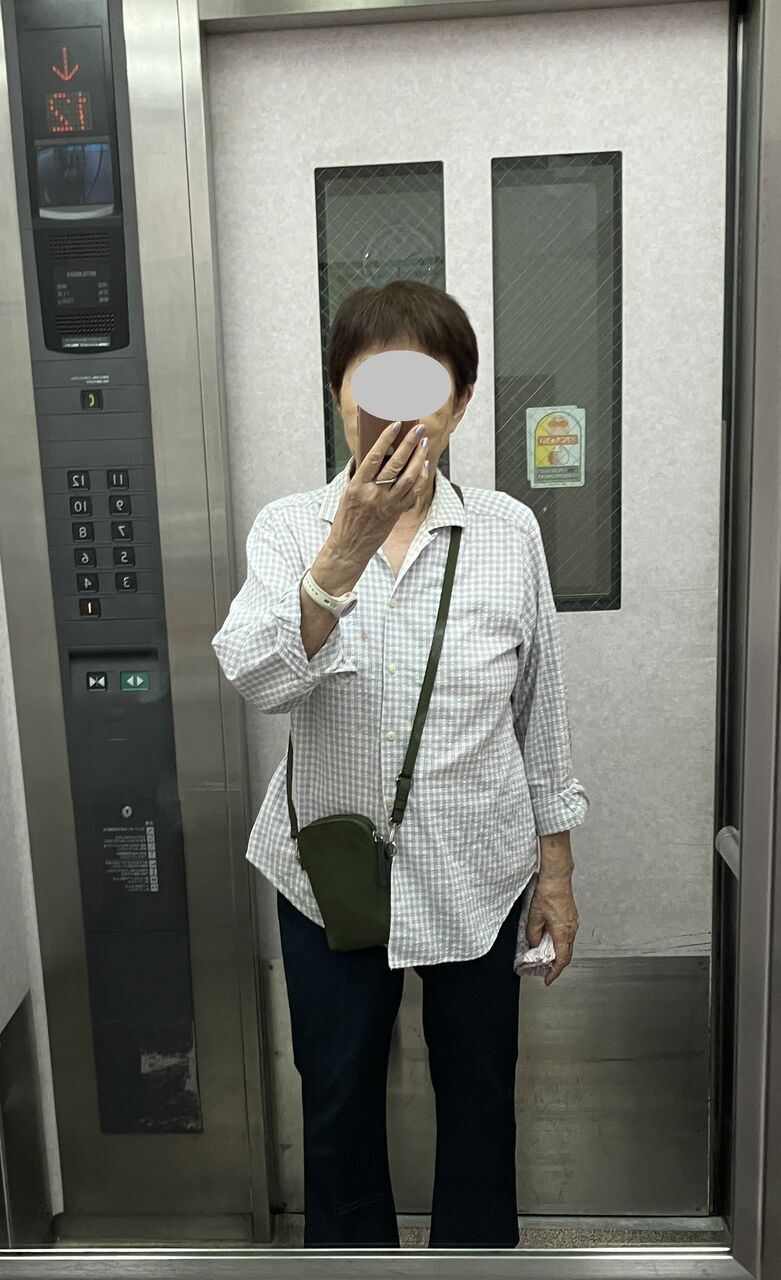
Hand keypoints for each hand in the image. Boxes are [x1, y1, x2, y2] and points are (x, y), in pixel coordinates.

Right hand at [327, 420, 429, 567]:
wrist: (349, 547)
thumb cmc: (347, 518)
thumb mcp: (349, 493)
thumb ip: (364, 476)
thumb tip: (381, 454)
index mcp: (358, 486)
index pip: (375, 457)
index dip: (386, 439)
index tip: (396, 425)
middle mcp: (374, 494)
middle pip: (396, 465)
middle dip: (410, 444)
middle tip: (419, 430)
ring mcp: (387, 505)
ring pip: (410, 478)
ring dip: (419, 459)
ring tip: (424, 444)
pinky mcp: (396, 513)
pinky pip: (413, 493)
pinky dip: (421, 478)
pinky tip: (424, 466)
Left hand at [526, 873, 578, 986]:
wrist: (557, 878)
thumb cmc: (548, 893)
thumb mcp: (534, 916)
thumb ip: (533, 934)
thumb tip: (534, 944)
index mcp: (563, 932)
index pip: (561, 960)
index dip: (554, 972)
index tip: (548, 979)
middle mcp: (571, 929)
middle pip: (566, 954)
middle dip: (556, 965)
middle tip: (546, 970)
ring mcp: (573, 923)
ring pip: (567, 945)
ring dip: (558, 953)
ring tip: (545, 955)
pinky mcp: (572, 917)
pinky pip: (567, 935)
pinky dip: (560, 942)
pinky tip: (550, 939)